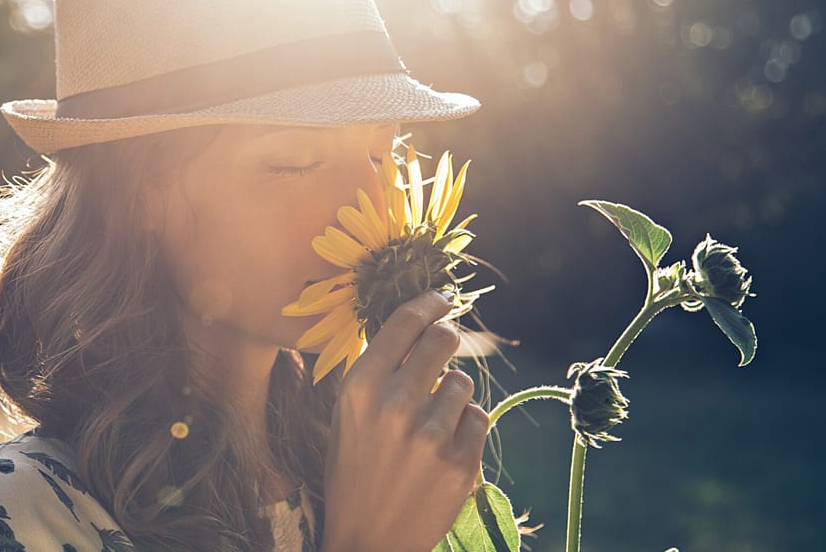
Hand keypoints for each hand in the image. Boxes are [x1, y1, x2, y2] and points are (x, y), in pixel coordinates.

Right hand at [320, 290, 488, 551]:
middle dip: (447, 340)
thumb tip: (414, 324)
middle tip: (443, 349)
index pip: (405, 322)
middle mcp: (395, 404)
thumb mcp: (346, 415)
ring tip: (430, 423)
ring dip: (452, 395)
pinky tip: (443, 448)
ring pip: (463, 382)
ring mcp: (431, 435)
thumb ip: (376, 371)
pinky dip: (466, 427)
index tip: (442, 298)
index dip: (429, 302)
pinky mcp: (461, 462)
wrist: (368, 540)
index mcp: (360, 387)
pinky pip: (479, 417)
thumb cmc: (353, 471)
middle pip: (444, 340)